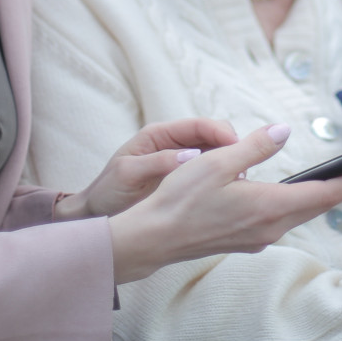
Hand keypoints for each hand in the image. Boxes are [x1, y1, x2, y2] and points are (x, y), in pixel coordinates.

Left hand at [53, 118, 239, 221]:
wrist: (97, 215)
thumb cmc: (108, 192)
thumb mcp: (128, 174)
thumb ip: (157, 162)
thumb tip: (190, 156)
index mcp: (159, 135)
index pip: (198, 126)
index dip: (221, 133)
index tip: (238, 147)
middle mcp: (173, 144)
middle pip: (213, 136)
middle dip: (231, 148)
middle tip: (244, 168)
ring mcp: (180, 162)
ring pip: (215, 156)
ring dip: (229, 165)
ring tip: (241, 183)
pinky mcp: (184, 181)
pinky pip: (209, 175)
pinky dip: (222, 180)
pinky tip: (231, 194)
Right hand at [108, 123, 341, 283]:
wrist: (155, 238)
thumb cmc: (182, 199)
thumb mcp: (218, 161)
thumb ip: (254, 147)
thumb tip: (282, 131)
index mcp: (269, 206)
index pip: (326, 193)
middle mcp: (270, 226)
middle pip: (319, 206)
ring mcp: (259, 237)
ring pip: (301, 214)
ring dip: (321, 196)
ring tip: (338, 178)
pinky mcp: (246, 239)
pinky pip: (282, 219)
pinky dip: (297, 203)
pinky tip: (291, 193)